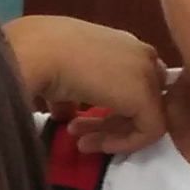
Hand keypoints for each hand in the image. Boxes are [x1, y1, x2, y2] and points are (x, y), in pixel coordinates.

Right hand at [4, 15, 172, 158]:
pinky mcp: (148, 98)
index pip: (130, 83)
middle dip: (110, 122)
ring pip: (144, 116)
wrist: (39, 52)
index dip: (108, 108)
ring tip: (79, 142)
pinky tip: (95, 144)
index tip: (77, 120)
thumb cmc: (42, 55)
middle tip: (77, 133)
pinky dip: (124, 143)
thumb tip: (65, 115)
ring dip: (111, 134)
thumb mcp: (62, 75)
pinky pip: (150, 131)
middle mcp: (140, 55)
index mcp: (122, 45)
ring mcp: (148, 74)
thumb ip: (72, 96)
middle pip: (139, 99)